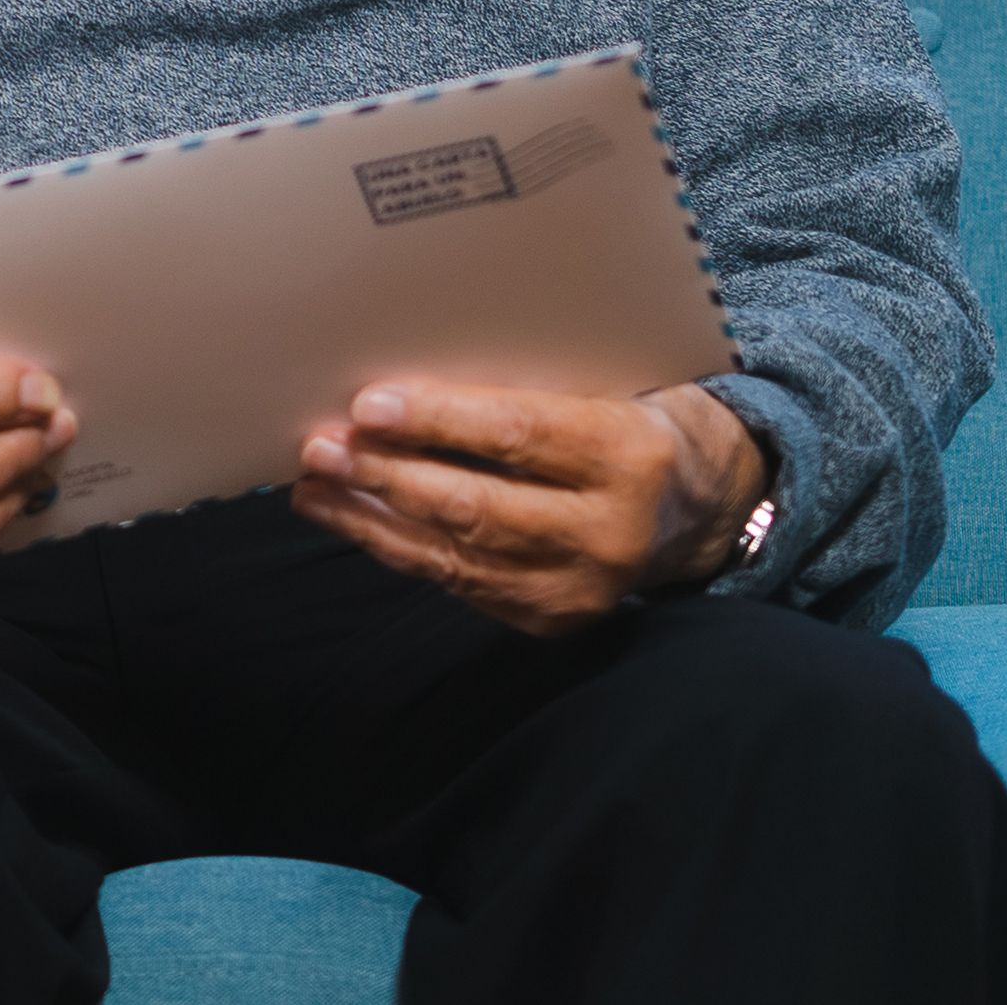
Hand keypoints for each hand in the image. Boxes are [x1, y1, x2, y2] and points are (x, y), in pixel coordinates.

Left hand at [293, 378, 770, 635]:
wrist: (693, 507)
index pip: (518, 435)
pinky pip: (457, 583)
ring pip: (454, 556)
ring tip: (313, 485)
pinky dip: (397, 548)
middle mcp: (608, 531)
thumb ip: (518, 389)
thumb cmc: (623, 418)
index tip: (367, 404)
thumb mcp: (597, 387)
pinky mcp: (551, 621)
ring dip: (370, 519)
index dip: (438, 419)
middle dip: (386, 476)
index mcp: (628, 454)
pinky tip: (352, 517)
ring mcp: (579, 588)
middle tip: (319, 447)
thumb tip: (399, 385)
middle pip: (476, 505)